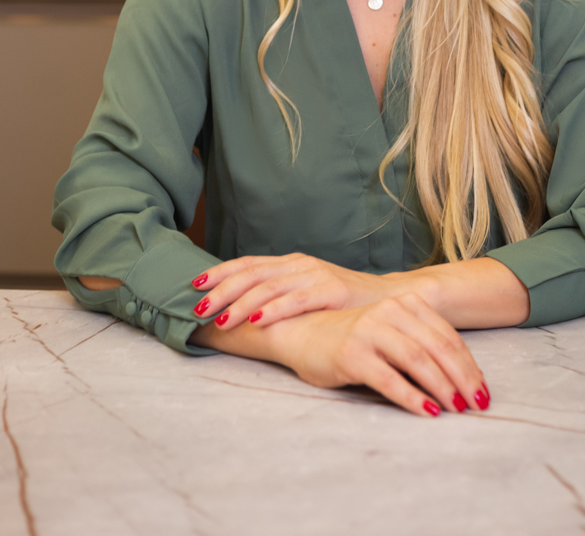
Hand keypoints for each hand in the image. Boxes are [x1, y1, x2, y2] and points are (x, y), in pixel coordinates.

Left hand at [191, 252, 390, 329]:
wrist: (389, 300)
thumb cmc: (344, 302)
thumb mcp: (308, 293)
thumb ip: (281, 295)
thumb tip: (241, 309)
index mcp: (291, 263)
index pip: (248, 264)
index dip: (220, 273)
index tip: (194, 285)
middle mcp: (300, 265)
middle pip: (253, 274)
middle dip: (223, 290)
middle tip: (199, 307)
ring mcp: (317, 275)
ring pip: (270, 286)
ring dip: (242, 304)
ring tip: (221, 319)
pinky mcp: (333, 291)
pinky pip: (298, 299)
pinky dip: (275, 309)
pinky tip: (258, 321)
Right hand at [277, 294, 489, 417]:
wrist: (303, 334)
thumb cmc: (353, 339)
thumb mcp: (391, 332)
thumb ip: (420, 342)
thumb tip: (462, 377)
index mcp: (404, 304)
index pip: (446, 337)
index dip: (469, 365)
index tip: (483, 390)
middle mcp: (388, 312)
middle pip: (437, 348)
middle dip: (463, 378)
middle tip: (478, 404)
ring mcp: (369, 331)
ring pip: (417, 361)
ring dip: (442, 388)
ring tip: (457, 409)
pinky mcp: (352, 355)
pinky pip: (389, 379)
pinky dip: (412, 397)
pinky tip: (427, 412)